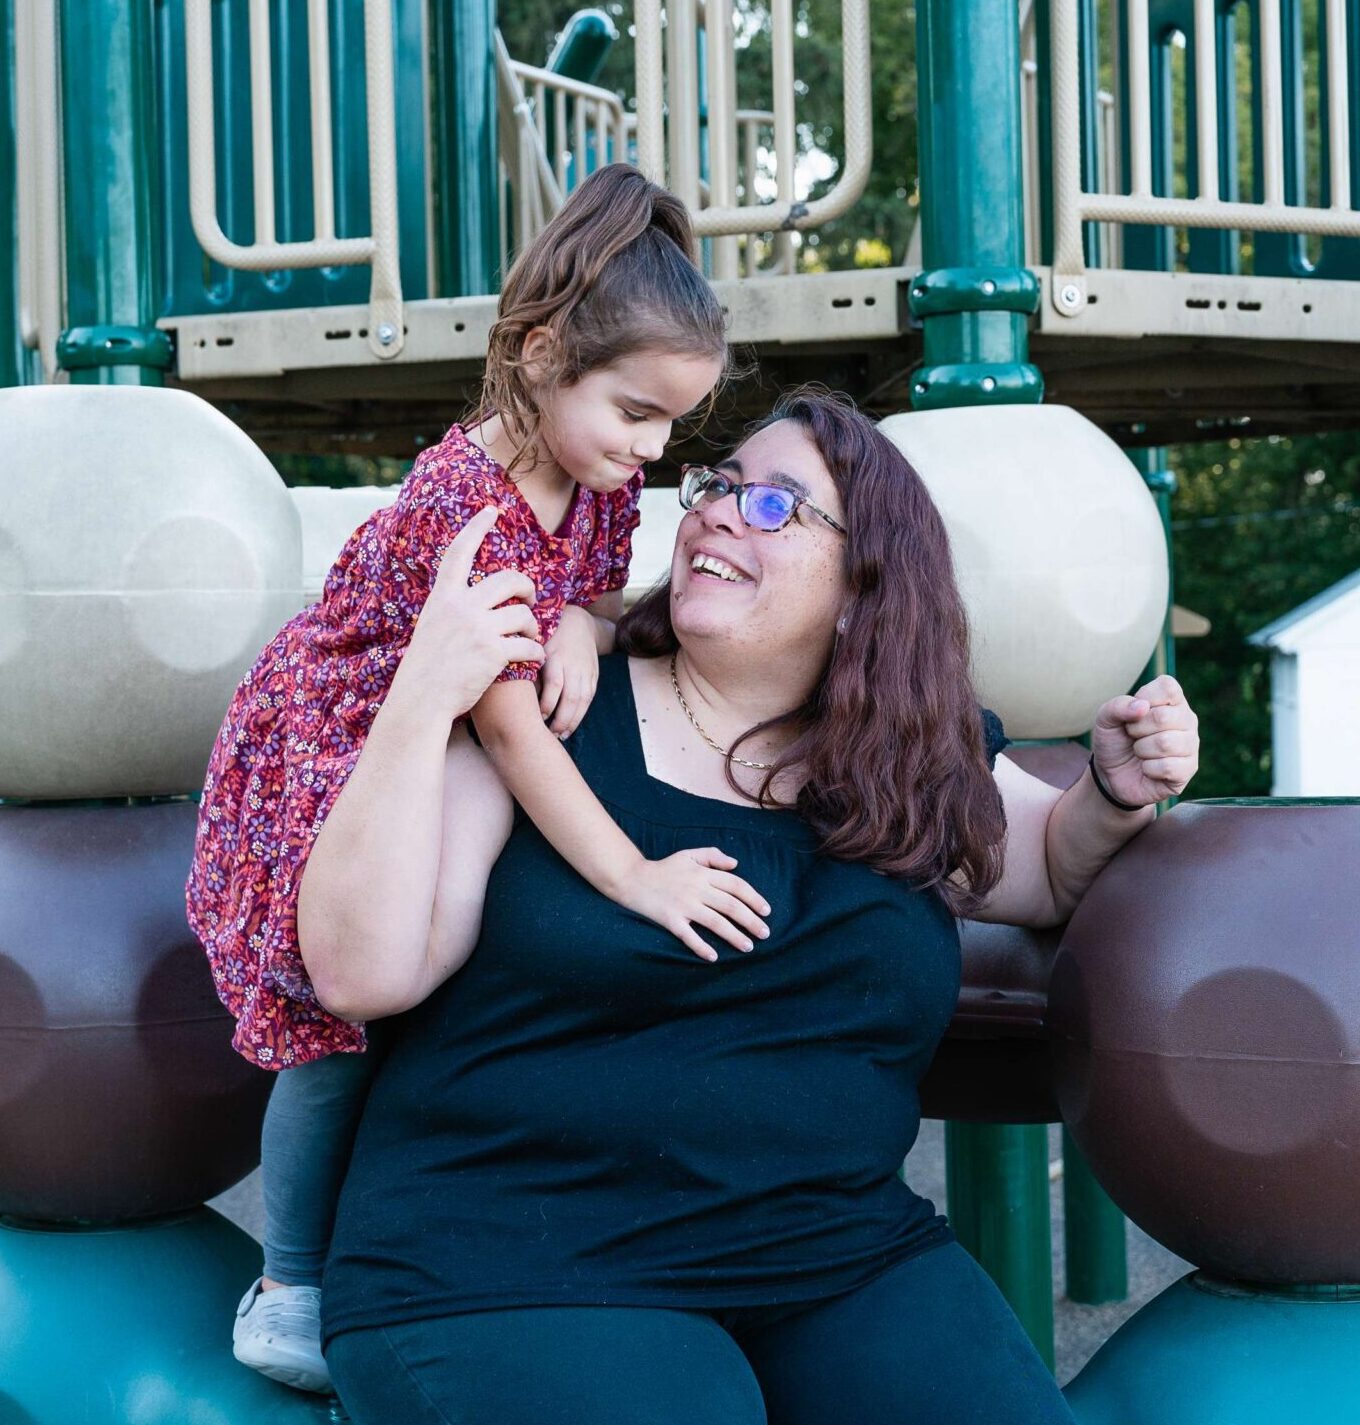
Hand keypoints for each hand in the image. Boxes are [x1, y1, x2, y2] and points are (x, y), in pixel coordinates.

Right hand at [403, 505, 544, 717]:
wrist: (421, 700)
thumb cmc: (425, 669)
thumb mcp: (431, 626)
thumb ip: (452, 609)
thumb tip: (472, 597)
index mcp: (443, 597)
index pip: (460, 552)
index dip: (477, 528)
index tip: (492, 510)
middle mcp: (461, 606)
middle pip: (509, 580)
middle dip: (527, 587)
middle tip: (530, 600)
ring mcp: (477, 629)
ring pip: (523, 614)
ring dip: (534, 626)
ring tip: (532, 635)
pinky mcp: (493, 653)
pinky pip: (529, 645)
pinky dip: (536, 652)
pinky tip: (534, 657)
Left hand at [539, 606, 599, 738]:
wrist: (579, 623)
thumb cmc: (548, 635)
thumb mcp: (535, 644)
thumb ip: (527, 665)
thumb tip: (512, 691)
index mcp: (557, 656)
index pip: (554, 684)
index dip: (547, 704)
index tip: (537, 717)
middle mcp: (574, 665)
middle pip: (571, 697)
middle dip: (560, 719)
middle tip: (547, 734)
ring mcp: (586, 671)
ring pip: (583, 701)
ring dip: (572, 721)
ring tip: (560, 736)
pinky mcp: (594, 676)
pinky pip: (589, 698)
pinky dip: (580, 714)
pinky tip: (570, 727)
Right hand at [617, 848, 771, 961]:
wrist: (632, 879)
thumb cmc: (664, 868)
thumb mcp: (688, 855)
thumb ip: (712, 856)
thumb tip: (735, 864)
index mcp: (703, 873)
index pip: (736, 885)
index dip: (754, 898)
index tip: (767, 911)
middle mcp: (696, 888)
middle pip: (731, 906)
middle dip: (751, 920)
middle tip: (765, 934)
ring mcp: (683, 905)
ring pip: (716, 922)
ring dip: (734, 936)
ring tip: (748, 947)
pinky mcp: (670, 920)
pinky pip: (689, 935)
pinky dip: (701, 947)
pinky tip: (714, 957)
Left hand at [1090, 674, 1199, 808]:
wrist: (1111, 775)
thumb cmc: (1115, 741)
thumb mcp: (1105, 720)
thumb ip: (1118, 706)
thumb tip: (1142, 707)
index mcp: (1170, 700)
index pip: (1167, 687)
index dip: (1145, 698)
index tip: (1134, 712)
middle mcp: (1186, 719)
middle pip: (1163, 717)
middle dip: (1136, 729)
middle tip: (1133, 736)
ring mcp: (1190, 745)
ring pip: (1166, 743)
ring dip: (1141, 750)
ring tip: (1140, 752)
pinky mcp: (1188, 769)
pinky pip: (1168, 767)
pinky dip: (1148, 769)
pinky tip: (1148, 769)